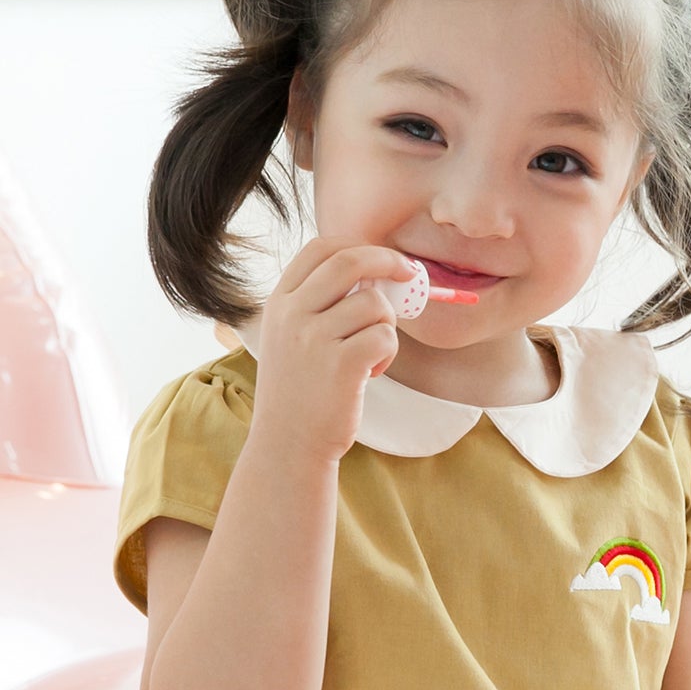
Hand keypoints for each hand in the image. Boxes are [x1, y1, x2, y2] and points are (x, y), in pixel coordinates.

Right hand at [250, 238, 416, 463]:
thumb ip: (321, 306)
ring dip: (388, 325)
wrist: (289, 442)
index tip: (384, 259)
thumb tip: (378, 277)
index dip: (360, 246)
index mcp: (280, 302)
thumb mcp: (293, 339)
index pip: (321, 248)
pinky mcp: (341, 364)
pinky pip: (385, 336)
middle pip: (350, 260)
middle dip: (389, 262)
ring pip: (375, 303)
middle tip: (410, 276)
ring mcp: (314, 338)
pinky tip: (372, 371)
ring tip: (373, 354)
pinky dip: (389, 351)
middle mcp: (293, 314)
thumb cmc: (301, 391)